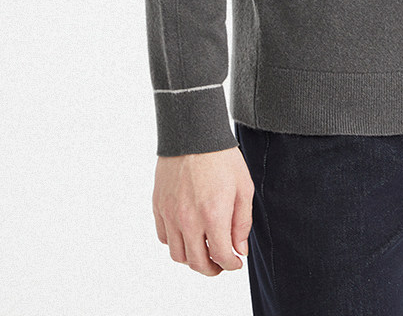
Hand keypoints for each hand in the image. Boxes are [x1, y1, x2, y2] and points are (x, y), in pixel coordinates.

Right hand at [153, 146, 254, 275]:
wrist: (194, 133)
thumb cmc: (222, 158)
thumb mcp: (244, 187)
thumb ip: (242, 222)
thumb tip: (239, 250)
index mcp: (213, 215)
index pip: (221, 257)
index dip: (231, 265)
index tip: (236, 262)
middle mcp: (189, 220)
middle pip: (196, 263)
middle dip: (211, 269)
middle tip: (220, 264)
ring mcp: (170, 214)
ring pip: (177, 255)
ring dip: (192, 259)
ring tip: (203, 250)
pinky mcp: (158, 206)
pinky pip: (164, 237)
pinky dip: (175, 242)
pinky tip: (188, 234)